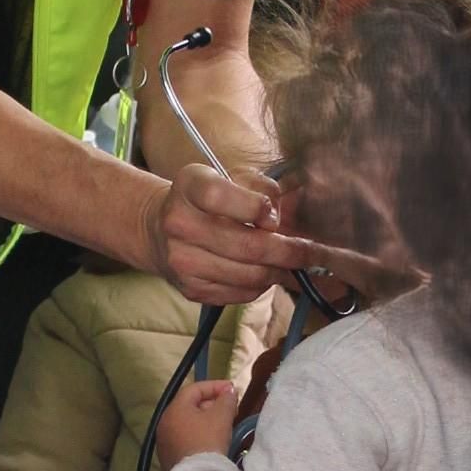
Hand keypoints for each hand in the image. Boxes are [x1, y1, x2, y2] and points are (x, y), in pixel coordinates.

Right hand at [149, 158, 400, 305]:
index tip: (273, 217)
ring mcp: (182, 260)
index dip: (256, 208)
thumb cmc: (208, 200)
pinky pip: (240, 294)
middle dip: (288, 251)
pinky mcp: (190, 289)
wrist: (160, 230)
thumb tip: (284, 218)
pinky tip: (264, 273)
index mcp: (190, 186)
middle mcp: (179, 223)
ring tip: (289, 264)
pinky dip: (260, 286)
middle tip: (310, 252)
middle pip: (247, 246)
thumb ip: (262, 188)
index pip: (222, 197)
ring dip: (278, 271)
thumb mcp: (231, 177)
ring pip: (249, 275)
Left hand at [155, 377, 238, 468]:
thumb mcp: (222, 417)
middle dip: (211, 404)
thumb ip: (227, 400)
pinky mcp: (168, 458)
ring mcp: (164, 442)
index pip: (194, 389)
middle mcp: (165, 423)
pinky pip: (184, 439)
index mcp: (174, 409)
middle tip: (229, 407)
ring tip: (222, 424)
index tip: (232, 390)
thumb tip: (229, 392)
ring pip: (186, 424)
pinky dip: (197, 435)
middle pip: (189, 406)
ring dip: (204, 420)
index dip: (215, 386)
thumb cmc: (208, 442)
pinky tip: (210, 442)